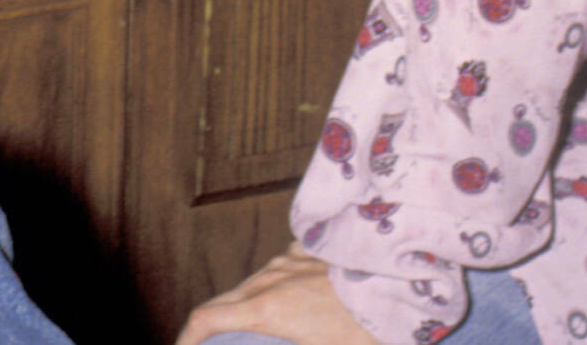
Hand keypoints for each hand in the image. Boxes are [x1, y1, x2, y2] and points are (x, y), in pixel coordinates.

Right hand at [176, 247, 377, 344]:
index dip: (186, 339)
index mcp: (267, 309)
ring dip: (243, 306)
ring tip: (251, 330)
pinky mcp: (310, 252)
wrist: (400, 292)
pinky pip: (280, 266)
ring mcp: (291, 260)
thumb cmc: (363, 333)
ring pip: (251, 283)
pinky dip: (274, 285)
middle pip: (223, 300)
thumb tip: (270, 344)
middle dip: (207, 326)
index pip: (206, 318)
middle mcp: (271, 278)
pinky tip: (289, 298)